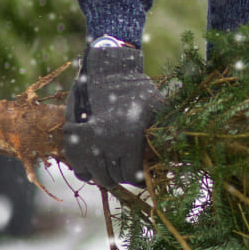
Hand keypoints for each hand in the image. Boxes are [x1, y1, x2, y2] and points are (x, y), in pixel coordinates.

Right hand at [63, 43, 164, 188]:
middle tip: (127, 172)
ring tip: (111, 171)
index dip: (138, 179)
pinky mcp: (71, 136)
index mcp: (128, 141)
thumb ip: (166, 133)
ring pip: (92, 175)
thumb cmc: (138, 89)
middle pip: (111, 177)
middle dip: (121, 177)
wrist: (106, 70)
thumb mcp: (159, 109)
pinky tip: (94, 166)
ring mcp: (85, 142)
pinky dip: (84, 169)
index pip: (130, 176)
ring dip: (102, 175)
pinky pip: (75, 164)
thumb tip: (177, 154)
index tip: (142, 176)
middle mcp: (105, 145)